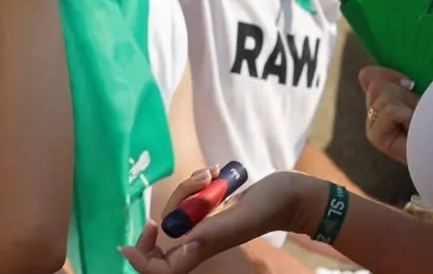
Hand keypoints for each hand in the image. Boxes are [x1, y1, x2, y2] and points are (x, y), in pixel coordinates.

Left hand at [121, 171, 324, 273]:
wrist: (294, 194)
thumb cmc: (274, 205)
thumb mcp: (244, 214)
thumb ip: (215, 231)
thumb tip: (182, 242)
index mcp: (203, 249)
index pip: (161, 268)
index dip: (141, 259)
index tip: (132, 238)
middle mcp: (200, 241)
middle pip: (164, 234)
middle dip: (172, 205)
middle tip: (196, 183)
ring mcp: (205, 226)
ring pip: (176, 213)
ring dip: (188, 189)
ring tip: (210, 174)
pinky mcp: (212, 212)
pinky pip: (190, 202)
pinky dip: (195, 186)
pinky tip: (212, 173)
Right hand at [359, 65, 417, 163]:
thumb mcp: (416, 93)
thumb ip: (393, 82)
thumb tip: (364, 72)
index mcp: (380, 100)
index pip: (368, 75)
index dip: (389, 74)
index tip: (410, 83)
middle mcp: (372, 115)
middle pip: (377, 85)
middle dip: (403, 94)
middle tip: (417, 110)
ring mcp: (372, 127)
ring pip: (384, 98)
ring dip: (407, 105)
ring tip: (417, 120)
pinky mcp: (376, 137)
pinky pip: (389, 111)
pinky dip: (406, 114)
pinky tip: (413, 127)